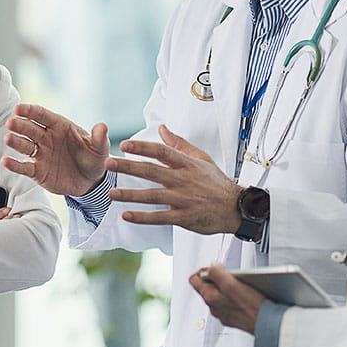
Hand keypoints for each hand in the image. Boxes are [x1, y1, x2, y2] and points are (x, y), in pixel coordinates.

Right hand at [2, 103, 109, 196]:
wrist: (91, 181)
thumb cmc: (93, 158)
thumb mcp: (100, 148)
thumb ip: (99, 138)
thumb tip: (102, 126)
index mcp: (59, 126)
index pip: (42, 115)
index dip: (30, 110)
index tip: (19, 108)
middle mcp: (46, 138)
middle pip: (30, 129)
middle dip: (20, 125)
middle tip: (11, 123)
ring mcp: (40, 154)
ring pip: (24, 146)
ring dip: (15, 142)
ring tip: (8, 139)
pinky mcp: (37, 171)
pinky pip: (24, 167)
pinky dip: (15, 165)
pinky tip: (6, 161)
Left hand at [106, 125, 240, 234]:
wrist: (237, 208)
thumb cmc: (217, 182)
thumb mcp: (201, 158)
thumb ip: (179, 144)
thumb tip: (163, 128)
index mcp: (187, 164)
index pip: (161, 151)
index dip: (143, 147)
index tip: (125, 145)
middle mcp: (183, 180)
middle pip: (152, 171)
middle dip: (129, 166)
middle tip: (109, 163)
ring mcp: (184, 199)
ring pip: (153, 196)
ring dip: (130, 195)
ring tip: (111, 192)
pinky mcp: (185, 218)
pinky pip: (160, 218)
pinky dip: (143, 217)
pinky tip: (126, 215)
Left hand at [187, 264, 263, 334]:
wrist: (267, 323)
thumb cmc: (251, 306)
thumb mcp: (230, 283)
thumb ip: (215, 273)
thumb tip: (209, 269)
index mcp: (209, 297)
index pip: (194, 279)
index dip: (203, 270)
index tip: (215, 267)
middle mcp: (213, 307)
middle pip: (207, 287)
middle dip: (216, 278)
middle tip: (229, 274)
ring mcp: (223, 313)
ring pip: (219, 295)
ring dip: (226, 288)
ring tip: (238, 284)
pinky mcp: (234, 318)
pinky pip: (229, 304)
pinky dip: (234, 298)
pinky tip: (244, 295)